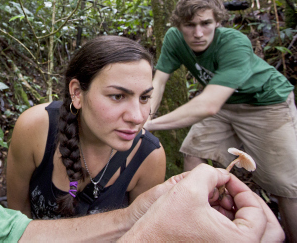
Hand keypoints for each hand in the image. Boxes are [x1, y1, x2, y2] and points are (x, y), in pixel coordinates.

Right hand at [119, 164, 284, 241]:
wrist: (145, 242)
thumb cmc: (162, 225)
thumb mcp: (187, 187)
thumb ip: (208, 172)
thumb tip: (219, 173)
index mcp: (239, 240)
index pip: (256, 209)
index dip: (240, 187)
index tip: (224, 179)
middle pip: (263, 226)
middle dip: (246, 202)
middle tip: (230, 190)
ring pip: (248, 232)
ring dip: (237, 212)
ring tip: (216, 199)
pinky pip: (235, 238)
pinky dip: (228, 222)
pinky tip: (209, 211)